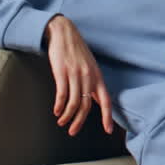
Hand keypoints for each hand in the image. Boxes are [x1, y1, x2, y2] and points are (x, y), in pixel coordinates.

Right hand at [44, 15, 113, 135]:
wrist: (64, 33)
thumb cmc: (76, 51)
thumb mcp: (90, 66)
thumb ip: (93, 82)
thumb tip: (95, 99)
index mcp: (97, 77)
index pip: (106, 101)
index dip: (108, 117)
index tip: (108, 130)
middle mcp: (89, 77)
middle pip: (87, 106)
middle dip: (79, 121)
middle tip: (73, 131)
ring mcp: (75, 75)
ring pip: (74, 102)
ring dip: (67, 116)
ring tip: (62, 122)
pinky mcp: (62, 72)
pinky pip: (62, 94)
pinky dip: (59, 106)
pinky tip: (56, 111)